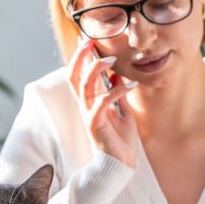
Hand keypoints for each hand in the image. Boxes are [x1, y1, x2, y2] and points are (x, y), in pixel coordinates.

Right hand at [67, 37, 137, 167]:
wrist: (120, 165)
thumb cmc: (120, 140)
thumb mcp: (122, 111)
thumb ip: (118, 93)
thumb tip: (119, 75)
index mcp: (89, 102)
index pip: (79, 74)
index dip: (80, 56)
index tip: (87, 38)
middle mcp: (85, 106)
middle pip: (73, 76)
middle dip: (79, 57)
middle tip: (89, 40)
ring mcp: (89, 115)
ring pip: (84, 86)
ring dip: (96, 69)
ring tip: (111, 59)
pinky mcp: (96, 125)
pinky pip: (102, 103)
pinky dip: (116, 91)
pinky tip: (131, 84)